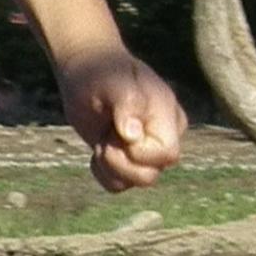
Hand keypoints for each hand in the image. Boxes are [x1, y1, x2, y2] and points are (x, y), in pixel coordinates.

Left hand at [59, 46, 186, 191]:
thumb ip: (127, 104)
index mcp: (169, 119)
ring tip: (103, 141)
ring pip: (134, 183)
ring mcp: (145, 151)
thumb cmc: (104, 73)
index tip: (119, 131)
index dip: (140, 153)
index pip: (168, 155)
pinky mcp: (126, 160)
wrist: (87, 71)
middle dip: (120, 162)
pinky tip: (99, 147)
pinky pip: (118, 185)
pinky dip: (103, 172)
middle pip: (150, 175)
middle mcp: (162, 139)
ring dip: (110, 166)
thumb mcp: (114, 83)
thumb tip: (133, 135)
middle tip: (106, 137)